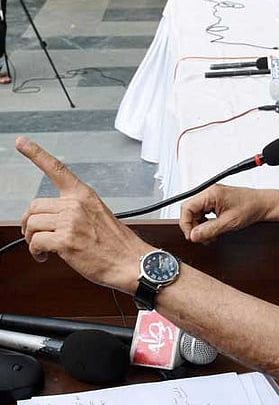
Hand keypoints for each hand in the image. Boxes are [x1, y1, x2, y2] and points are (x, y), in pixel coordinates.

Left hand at [16, 137, 150, 289]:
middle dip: (29, 223)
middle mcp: (76, 205)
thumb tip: (51, 219)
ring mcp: (70, 222)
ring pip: (31, 224)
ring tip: (43, 247)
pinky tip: (45, 255)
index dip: (36, 154)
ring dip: (31, 239)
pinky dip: (35, 251)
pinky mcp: (65, 241)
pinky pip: (35, 242)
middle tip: (35, 235)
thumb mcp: (99, 216)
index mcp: (84, 196)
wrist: (130, 262)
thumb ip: (75, 212)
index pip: (57, 169)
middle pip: (34, 206)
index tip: (22, 142)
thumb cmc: (117, 244)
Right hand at [178, 184, 268, 243]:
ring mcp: (214, 197)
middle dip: (194, 226)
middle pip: (190, 210)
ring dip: (200, 226)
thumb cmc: (251, 207)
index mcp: (211, 194)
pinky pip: (205, 213)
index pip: (187, 207)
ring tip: (210, 236)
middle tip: (201, 238)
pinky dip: (206, 223)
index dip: (186, 224)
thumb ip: (209, 229)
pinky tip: (213, 230)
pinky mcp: (217, 201)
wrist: (264, 205)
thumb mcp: (228, 222)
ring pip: (197, 213)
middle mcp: (210, 193)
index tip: (191, 236)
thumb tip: (194, 235)